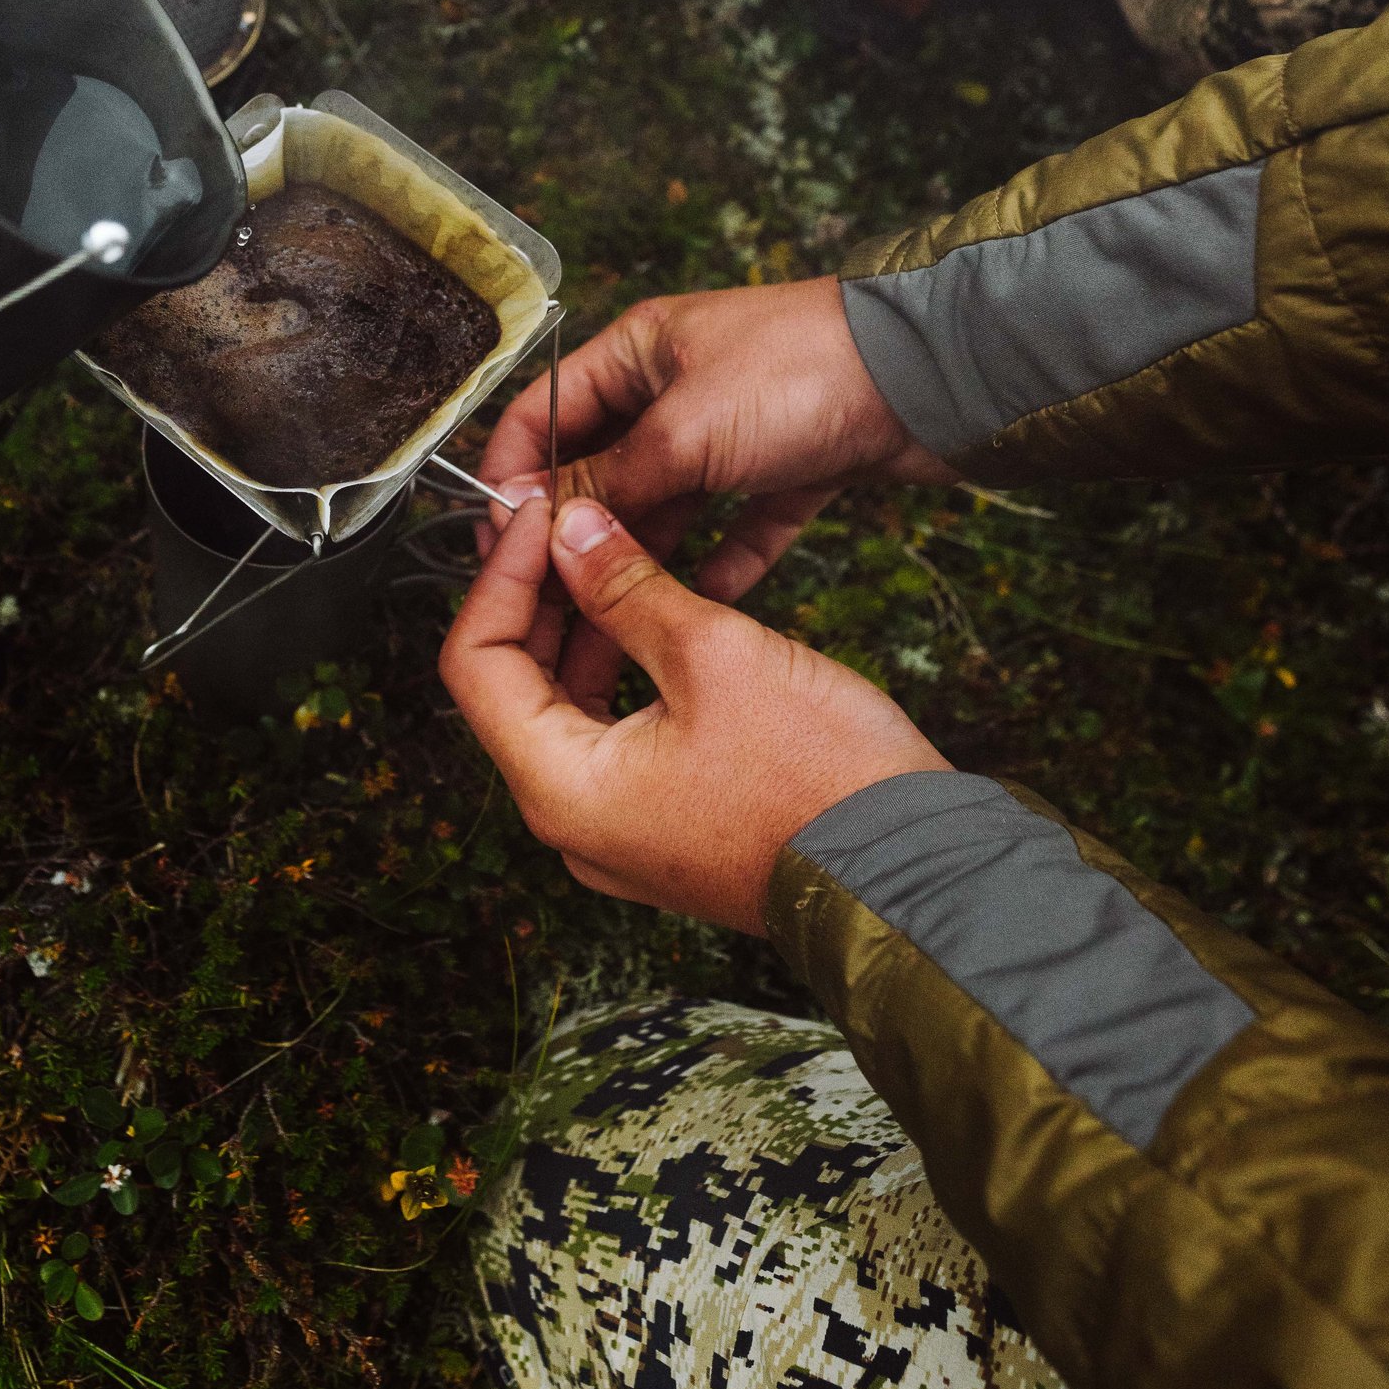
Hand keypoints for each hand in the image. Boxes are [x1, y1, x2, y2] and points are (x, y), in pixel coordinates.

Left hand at [440, 494, 947, 929]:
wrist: (912, 874)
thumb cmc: (823, 781)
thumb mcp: (715, 654)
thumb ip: (628, 588)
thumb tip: (572, 531)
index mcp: (563, 790)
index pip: (476, 665)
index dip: (500, 575)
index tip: (535, 514)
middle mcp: (574, 824)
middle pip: (513, 688)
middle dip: (536, 596)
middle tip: (565, 520)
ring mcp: (619, 832)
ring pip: (565, 710)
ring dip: (580, 629)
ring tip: (606, 550)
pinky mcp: (664, 825)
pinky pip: (613, 737)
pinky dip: (619, 671)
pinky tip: (648, 611)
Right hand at [475, 283, 947, 699]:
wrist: (932, 377)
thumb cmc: (798, 373)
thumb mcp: (683, 432)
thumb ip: (605, 480)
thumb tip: (533, 518)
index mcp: (638, 350)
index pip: (545, 411)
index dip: (514, 474)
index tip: (499, 543)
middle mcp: (679, 387)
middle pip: (605, 468)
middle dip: (578, 534)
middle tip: (552, 603)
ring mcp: (737, 429)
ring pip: (672, 505)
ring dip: (646, 559)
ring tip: (615, 625)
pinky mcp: (792, 466)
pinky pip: (743, 525)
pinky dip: (726, 562)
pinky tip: (705, 606)